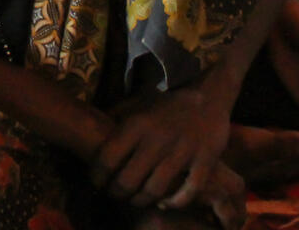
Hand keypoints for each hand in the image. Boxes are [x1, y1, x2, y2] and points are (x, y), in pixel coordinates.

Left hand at [88, 83, 231, 210]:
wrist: (209, 97)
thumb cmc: (168, 105)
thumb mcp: (138, 104)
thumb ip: (116, 117)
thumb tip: (90, 128)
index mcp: (137, 124)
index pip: (107, 158)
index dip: (97, 176)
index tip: (97, 182)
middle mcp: (157, 138)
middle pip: (127, 180)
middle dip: (117, 193)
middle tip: (115, 194)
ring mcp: (182, 151)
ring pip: (154, 190)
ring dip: (141, 201)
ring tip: (136, 200)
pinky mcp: (205, 161)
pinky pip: (187, 192)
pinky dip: (174, 202)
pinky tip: (165, 202)